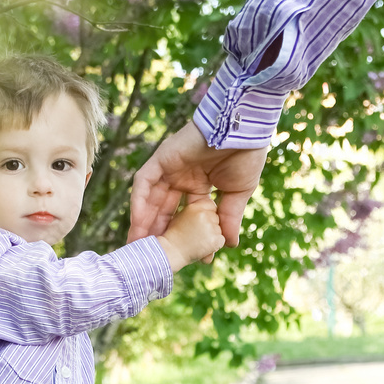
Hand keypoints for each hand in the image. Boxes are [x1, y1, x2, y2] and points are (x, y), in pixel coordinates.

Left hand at [128, 121, 269, 247]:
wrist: (245, 126)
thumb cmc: (247, 154)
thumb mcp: (238, 194)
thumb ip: (229, 218)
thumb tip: (229, 244)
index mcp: (199, 186)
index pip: (185, 217)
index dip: (182, 238)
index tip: (181, 258)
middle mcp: (181, 178)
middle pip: (163, 211)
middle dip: (155, 234)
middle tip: (148, 258)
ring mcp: (169, 168)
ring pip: (150, 199)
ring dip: (142, 223)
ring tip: (136, 246)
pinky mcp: (161, 158)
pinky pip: (144, 182)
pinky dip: (139, 202)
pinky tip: (137, 223)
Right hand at [157, 198, 224, 272]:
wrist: (170, 253)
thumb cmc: (173, 237)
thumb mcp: (181, 217)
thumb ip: (195, 213)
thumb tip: (208, 213)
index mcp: (195, 207)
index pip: (211, 205)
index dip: (207, 214)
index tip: (200, 223)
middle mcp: (204, 214)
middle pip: (216, 218)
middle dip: (210, 226)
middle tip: (196, 235)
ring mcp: (210, 227)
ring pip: (219, 230)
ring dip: (212, 237)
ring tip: (196, 243)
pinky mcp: (215, 239)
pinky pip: (221, 241)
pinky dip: (214, 246)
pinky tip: (202, 248)